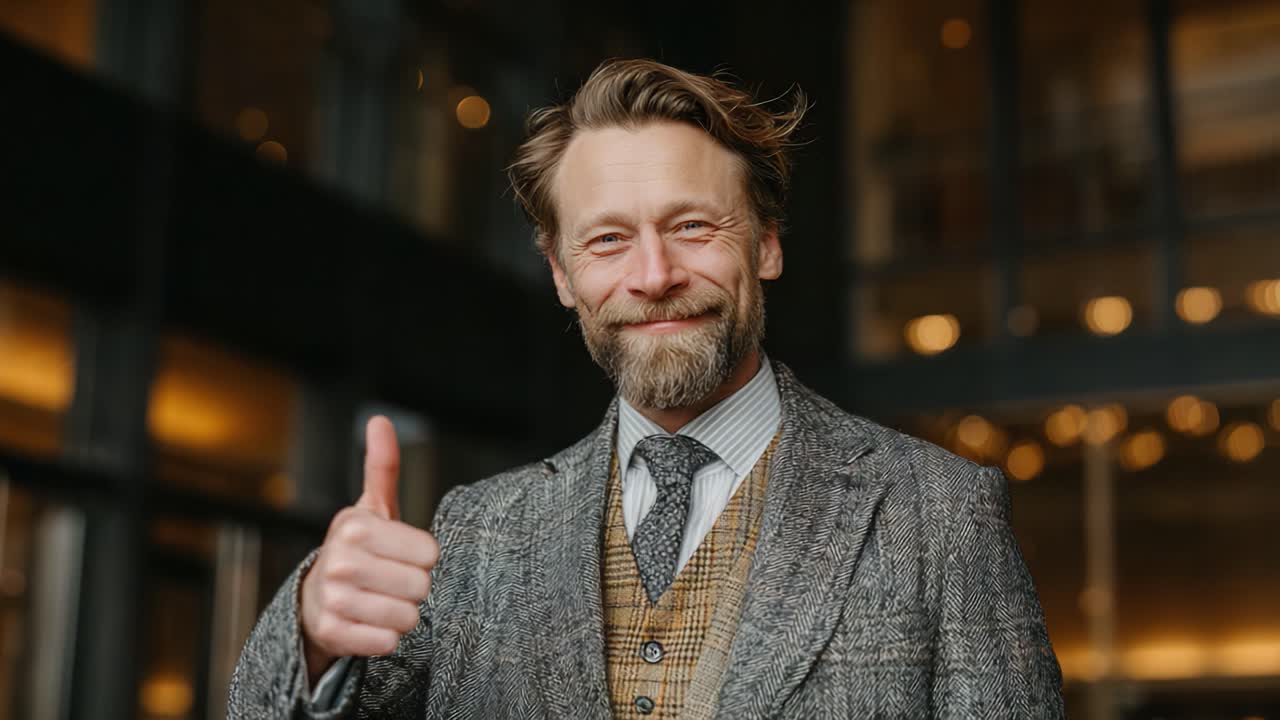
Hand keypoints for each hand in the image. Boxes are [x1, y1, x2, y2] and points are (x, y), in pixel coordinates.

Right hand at [300, 415, 439, 682]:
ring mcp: (334, 599)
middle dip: (414, 587)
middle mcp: (341, 561)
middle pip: (421, 586)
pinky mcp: (332, 634)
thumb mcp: (371, 507)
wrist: (315, 597)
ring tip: (380, 600)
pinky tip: (369, 622)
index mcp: (356, 526)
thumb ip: (382, 465)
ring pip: (407, 617)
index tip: (401, 554)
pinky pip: (388, 642)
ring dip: (401, 613)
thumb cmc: (358, 549)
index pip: (429, 553)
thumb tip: (380, 420)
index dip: (422, 557)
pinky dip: (386, 637)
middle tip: (391, 580)